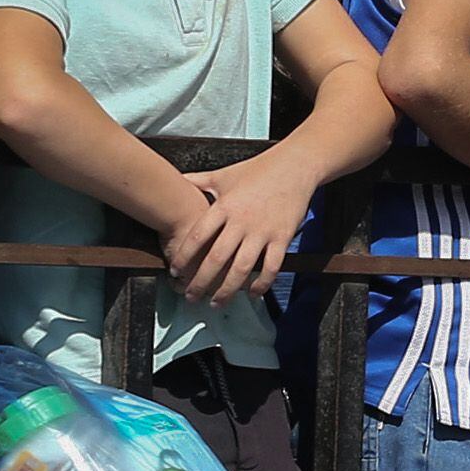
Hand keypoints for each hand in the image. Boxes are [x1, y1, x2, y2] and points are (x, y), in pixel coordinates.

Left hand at [167, 148, 318, 303]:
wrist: (294, 167)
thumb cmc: (256, 171)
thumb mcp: (224, 175)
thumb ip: (199, 181)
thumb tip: (176, 179)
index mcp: (224, 206)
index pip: (197, 236)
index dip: (184, 256)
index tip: (175, 271)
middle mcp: (241, 221)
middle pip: (216, 259)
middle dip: (200, 281)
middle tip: (190, 296)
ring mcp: (263, 231)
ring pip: (241, 269)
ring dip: (227, 290)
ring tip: (215, 303)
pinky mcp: (282, 238)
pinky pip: (271, 267)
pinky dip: (261, 284)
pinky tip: (251, 294)